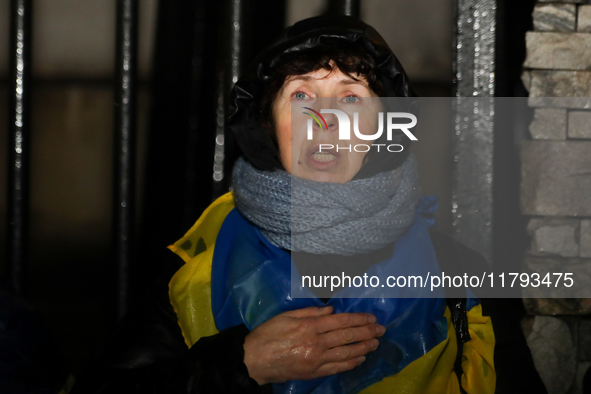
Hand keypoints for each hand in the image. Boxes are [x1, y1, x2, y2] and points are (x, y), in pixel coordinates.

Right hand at [243, 305, 384, 384]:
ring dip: (363, 348)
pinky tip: (360, 358)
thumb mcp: (287, 316)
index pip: (341, 321)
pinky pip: (337, 368)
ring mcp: (317, 359)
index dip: (359, 319)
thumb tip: (331, 310)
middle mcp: (317, 342)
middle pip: (347, 336)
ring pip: (346, 353)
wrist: (254, 360)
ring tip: (376, 343)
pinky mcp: (314, 372)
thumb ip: (310, 312)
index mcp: (310, 325)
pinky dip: (351, 363)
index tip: (372, 318)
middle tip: (381, 330)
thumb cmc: (268, 334)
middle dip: (367, 332)